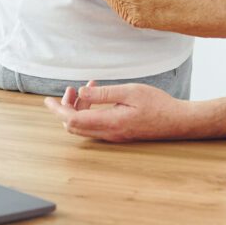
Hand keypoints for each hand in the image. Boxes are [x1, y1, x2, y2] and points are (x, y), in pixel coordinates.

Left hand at [44, 81, 190, 141]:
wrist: (178, 121)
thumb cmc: (158, 104)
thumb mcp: (131, 91)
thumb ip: (104, 93)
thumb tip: (82, 93)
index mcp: (109, 122)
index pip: (72, 120)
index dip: (58, 110)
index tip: (47, 100)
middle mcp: (108, 133)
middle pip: (74, 126)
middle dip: (66, 107)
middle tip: (72, 89)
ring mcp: (114, 135)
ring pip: (84, 126)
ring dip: (79, 109)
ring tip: (88, 89)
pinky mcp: (119, 134)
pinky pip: (95, 126)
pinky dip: (90, 112)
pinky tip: (99, 98)